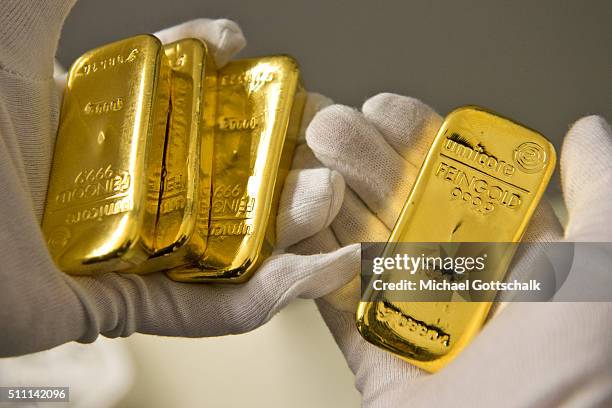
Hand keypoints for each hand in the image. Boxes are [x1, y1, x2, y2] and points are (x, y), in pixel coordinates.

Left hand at [0, 15, 358, 356]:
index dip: (221, 78)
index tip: (251, 52)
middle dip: (276, 160)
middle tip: (319, 137)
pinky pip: (202, 311)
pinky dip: (265, 298)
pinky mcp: (116, 308)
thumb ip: (55, 2)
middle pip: (216, 181)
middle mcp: (116, 192)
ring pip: (223, 247)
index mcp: (98, 132)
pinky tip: (314, 272)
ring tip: (330, 197)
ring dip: (288, 230)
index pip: (181, 105)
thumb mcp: (9, 39)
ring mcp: (120, 253)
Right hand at [303, 93, 611, 406]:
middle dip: (362, 160)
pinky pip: (332, 298)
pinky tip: (292, 220)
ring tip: (303, 157)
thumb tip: (587, 131)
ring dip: (328, 199)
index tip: (385, 110)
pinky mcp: (372, 349)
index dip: (419, 139)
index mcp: (511, 258)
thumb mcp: (601, 265)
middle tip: (329, 126)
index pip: (457, 180)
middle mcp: (458, 282)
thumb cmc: (572, 370)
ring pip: (361, 243)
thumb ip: (598, 193)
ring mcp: (410, 313)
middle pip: (400, 205)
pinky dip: (308, 260)